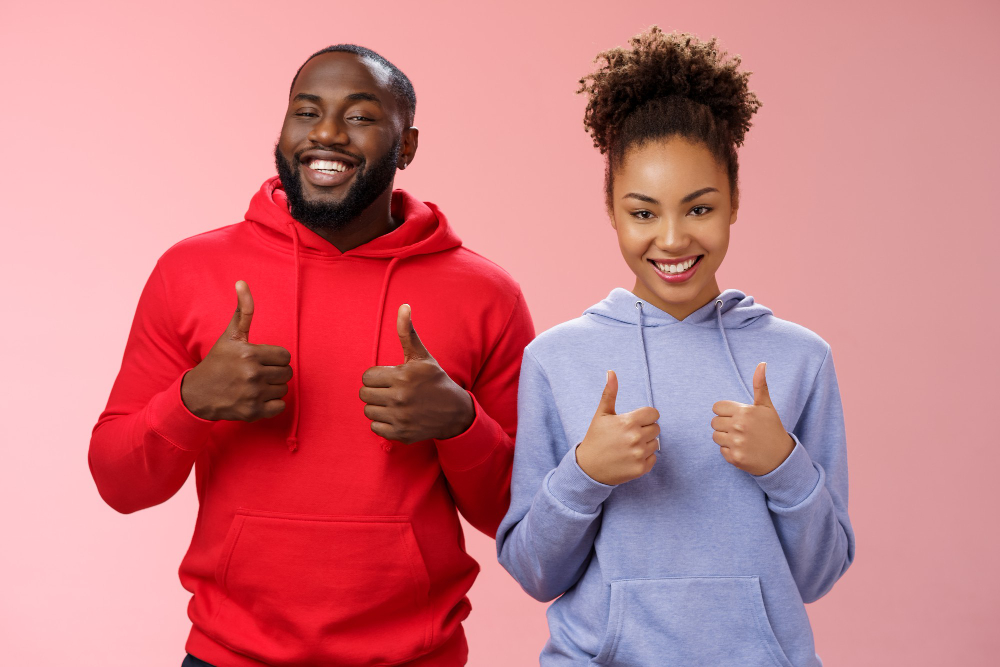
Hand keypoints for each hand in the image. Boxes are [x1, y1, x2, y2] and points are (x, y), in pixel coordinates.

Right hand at [181, 281, 291, 420]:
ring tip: (255, 385)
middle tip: (258, 373)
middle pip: (287, 373)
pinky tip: (257, 398)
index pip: (285, 356)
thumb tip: (242, 282)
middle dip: (275, 372)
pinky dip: (272, 404)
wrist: (198, 394)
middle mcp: (252, 374)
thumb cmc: (218, 361)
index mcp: (249, 353)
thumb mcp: (230, 335)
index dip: (274, 358)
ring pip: (284, 389)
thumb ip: (243, 310)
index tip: (260, 359)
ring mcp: (252, 395)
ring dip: (273, 388)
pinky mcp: (253, 412)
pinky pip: (280, 407)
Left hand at [359, 304, 473, 443]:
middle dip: (376, 391)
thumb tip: (404, 306)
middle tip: (391, 390)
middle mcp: (400, 398)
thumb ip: (408, 333)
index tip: (391, 378)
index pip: (367, 377)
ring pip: (368, 411)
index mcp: (403, 376)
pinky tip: (397, 416)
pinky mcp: (400, 434)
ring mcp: (400, 418)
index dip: (377, 376)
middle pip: (365, 394)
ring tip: (394, 403)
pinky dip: (383, 423)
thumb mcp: (422, 356)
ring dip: (378, 407)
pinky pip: (375, 428)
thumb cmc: (435, 380)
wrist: (455, 412)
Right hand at [575, 371, 659, 484]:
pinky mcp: (641, 469)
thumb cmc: (595, 438)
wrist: (588, 468)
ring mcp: (639, 454)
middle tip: (628, 435)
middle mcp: (636, 438)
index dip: (645, 416)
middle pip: (656, 428)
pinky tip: (630, 457)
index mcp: (628, 422)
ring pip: (655, 443)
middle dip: (645, 430)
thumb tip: (611, 372)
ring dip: (645, 444)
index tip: (634, 421)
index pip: (653, 414)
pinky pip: (653, 458)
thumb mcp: (601, 415)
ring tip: (628, 447)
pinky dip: (644, 458)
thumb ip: (610, 393)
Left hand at [711, 362, 793, 475]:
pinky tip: (744, 450)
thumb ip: (760, 385)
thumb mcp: (767, 406)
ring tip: (742, 439)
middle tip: (741, 429)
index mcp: (744, 411)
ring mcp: (736, 443)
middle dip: (725, 425)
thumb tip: (762, 363)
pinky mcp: (734, 458)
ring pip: (716, 436)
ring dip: (726, 438)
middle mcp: (738, 426)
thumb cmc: (772, 428)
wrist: (781, 457)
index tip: (737, 416)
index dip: (725, 412)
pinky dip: (730, 451)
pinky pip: (721, 450)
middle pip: (714, 422)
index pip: (716, 408)